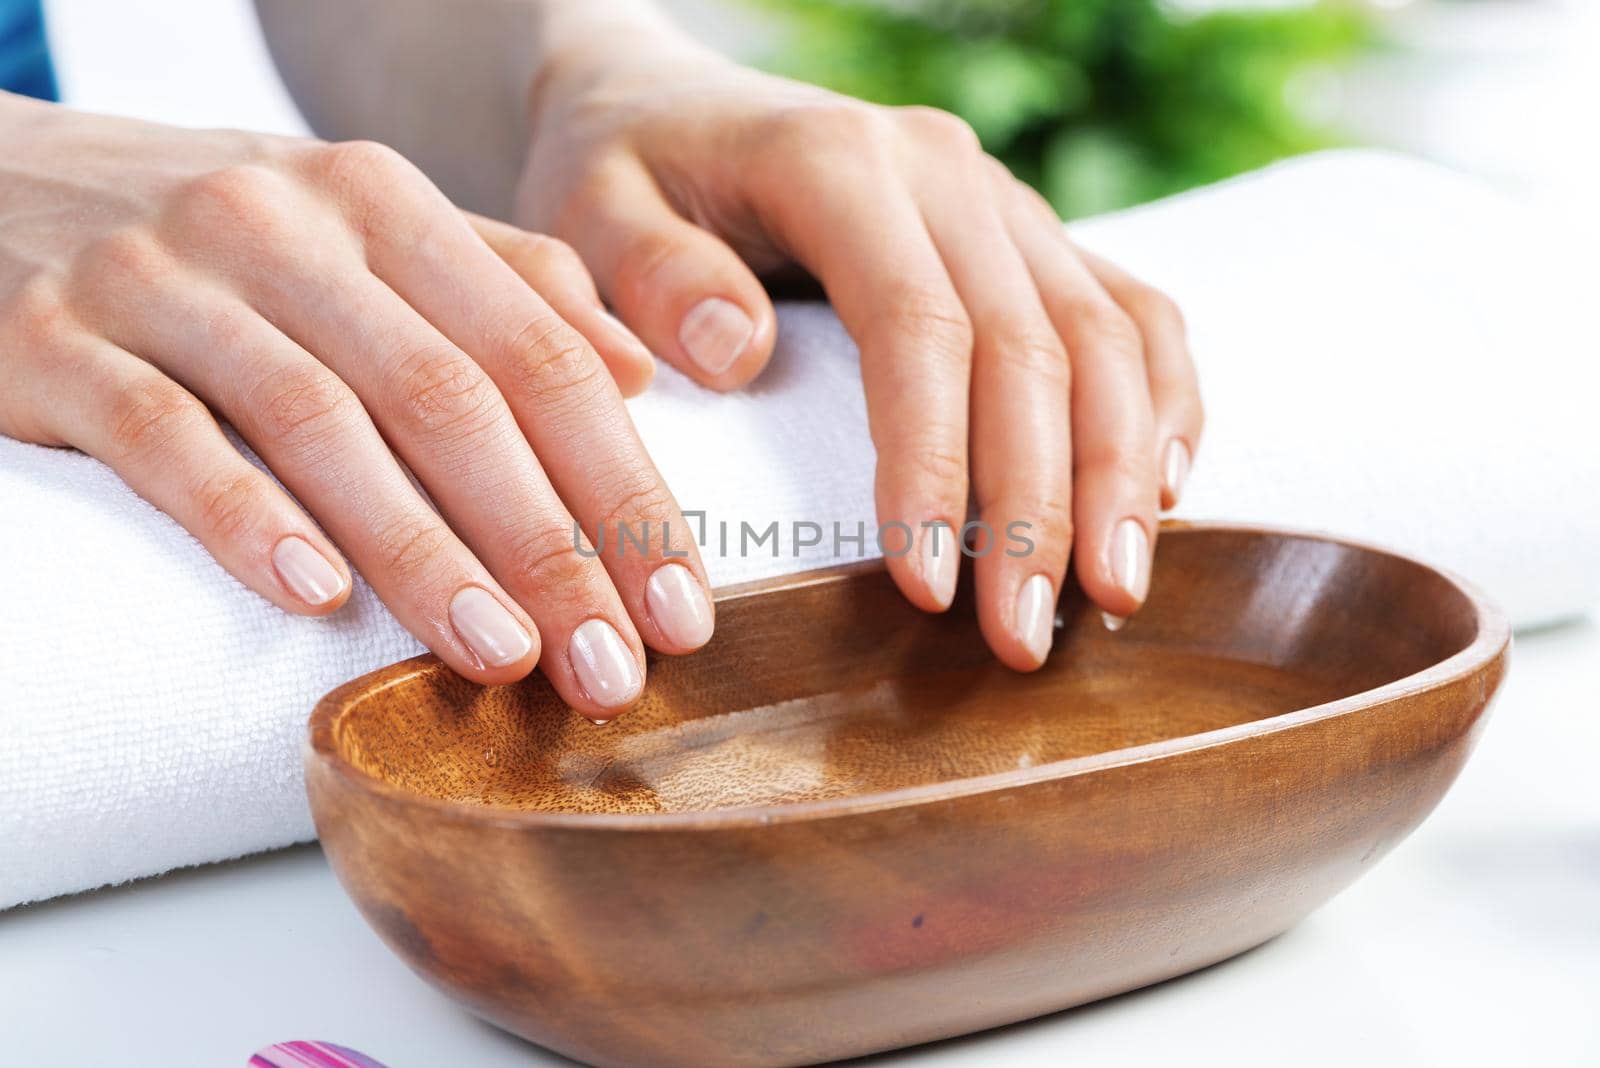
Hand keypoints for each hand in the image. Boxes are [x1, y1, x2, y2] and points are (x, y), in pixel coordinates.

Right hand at [0, 93, 713, 719]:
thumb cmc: (225, 243)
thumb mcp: (371, 232)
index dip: (623, 486)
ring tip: (498, 657)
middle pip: (452, 398)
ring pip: (321, 423)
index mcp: (386, 206)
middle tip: (608, 665)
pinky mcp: (56, 338)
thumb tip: (639, 372)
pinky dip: (242, 517)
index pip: (540, 355)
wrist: (2, 180)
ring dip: (423, 552)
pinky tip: (313, 599)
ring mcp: (167, 277)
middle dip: (548, 545)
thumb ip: (509, 285)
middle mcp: (288, 226)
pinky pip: (162, 434)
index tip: (678, 602)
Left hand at [515, 39, 1202, 669]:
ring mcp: (1000, 201)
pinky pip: (1130, 309)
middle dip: (1041, 504)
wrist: (668, 104)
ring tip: (1113, 596)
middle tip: (1024, 637)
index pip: (917, 327)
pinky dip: (1163, 400)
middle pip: (1033, 345)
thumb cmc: (621, 173)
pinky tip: (1165, 492)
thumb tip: (737, 353)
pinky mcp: (1028, 236)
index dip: (934, 464)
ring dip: (1121, 472)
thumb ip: (645, 275)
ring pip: (1105, 333)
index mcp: (838, 163)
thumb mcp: (586, 211)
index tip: (925, 588)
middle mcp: (944, 173)